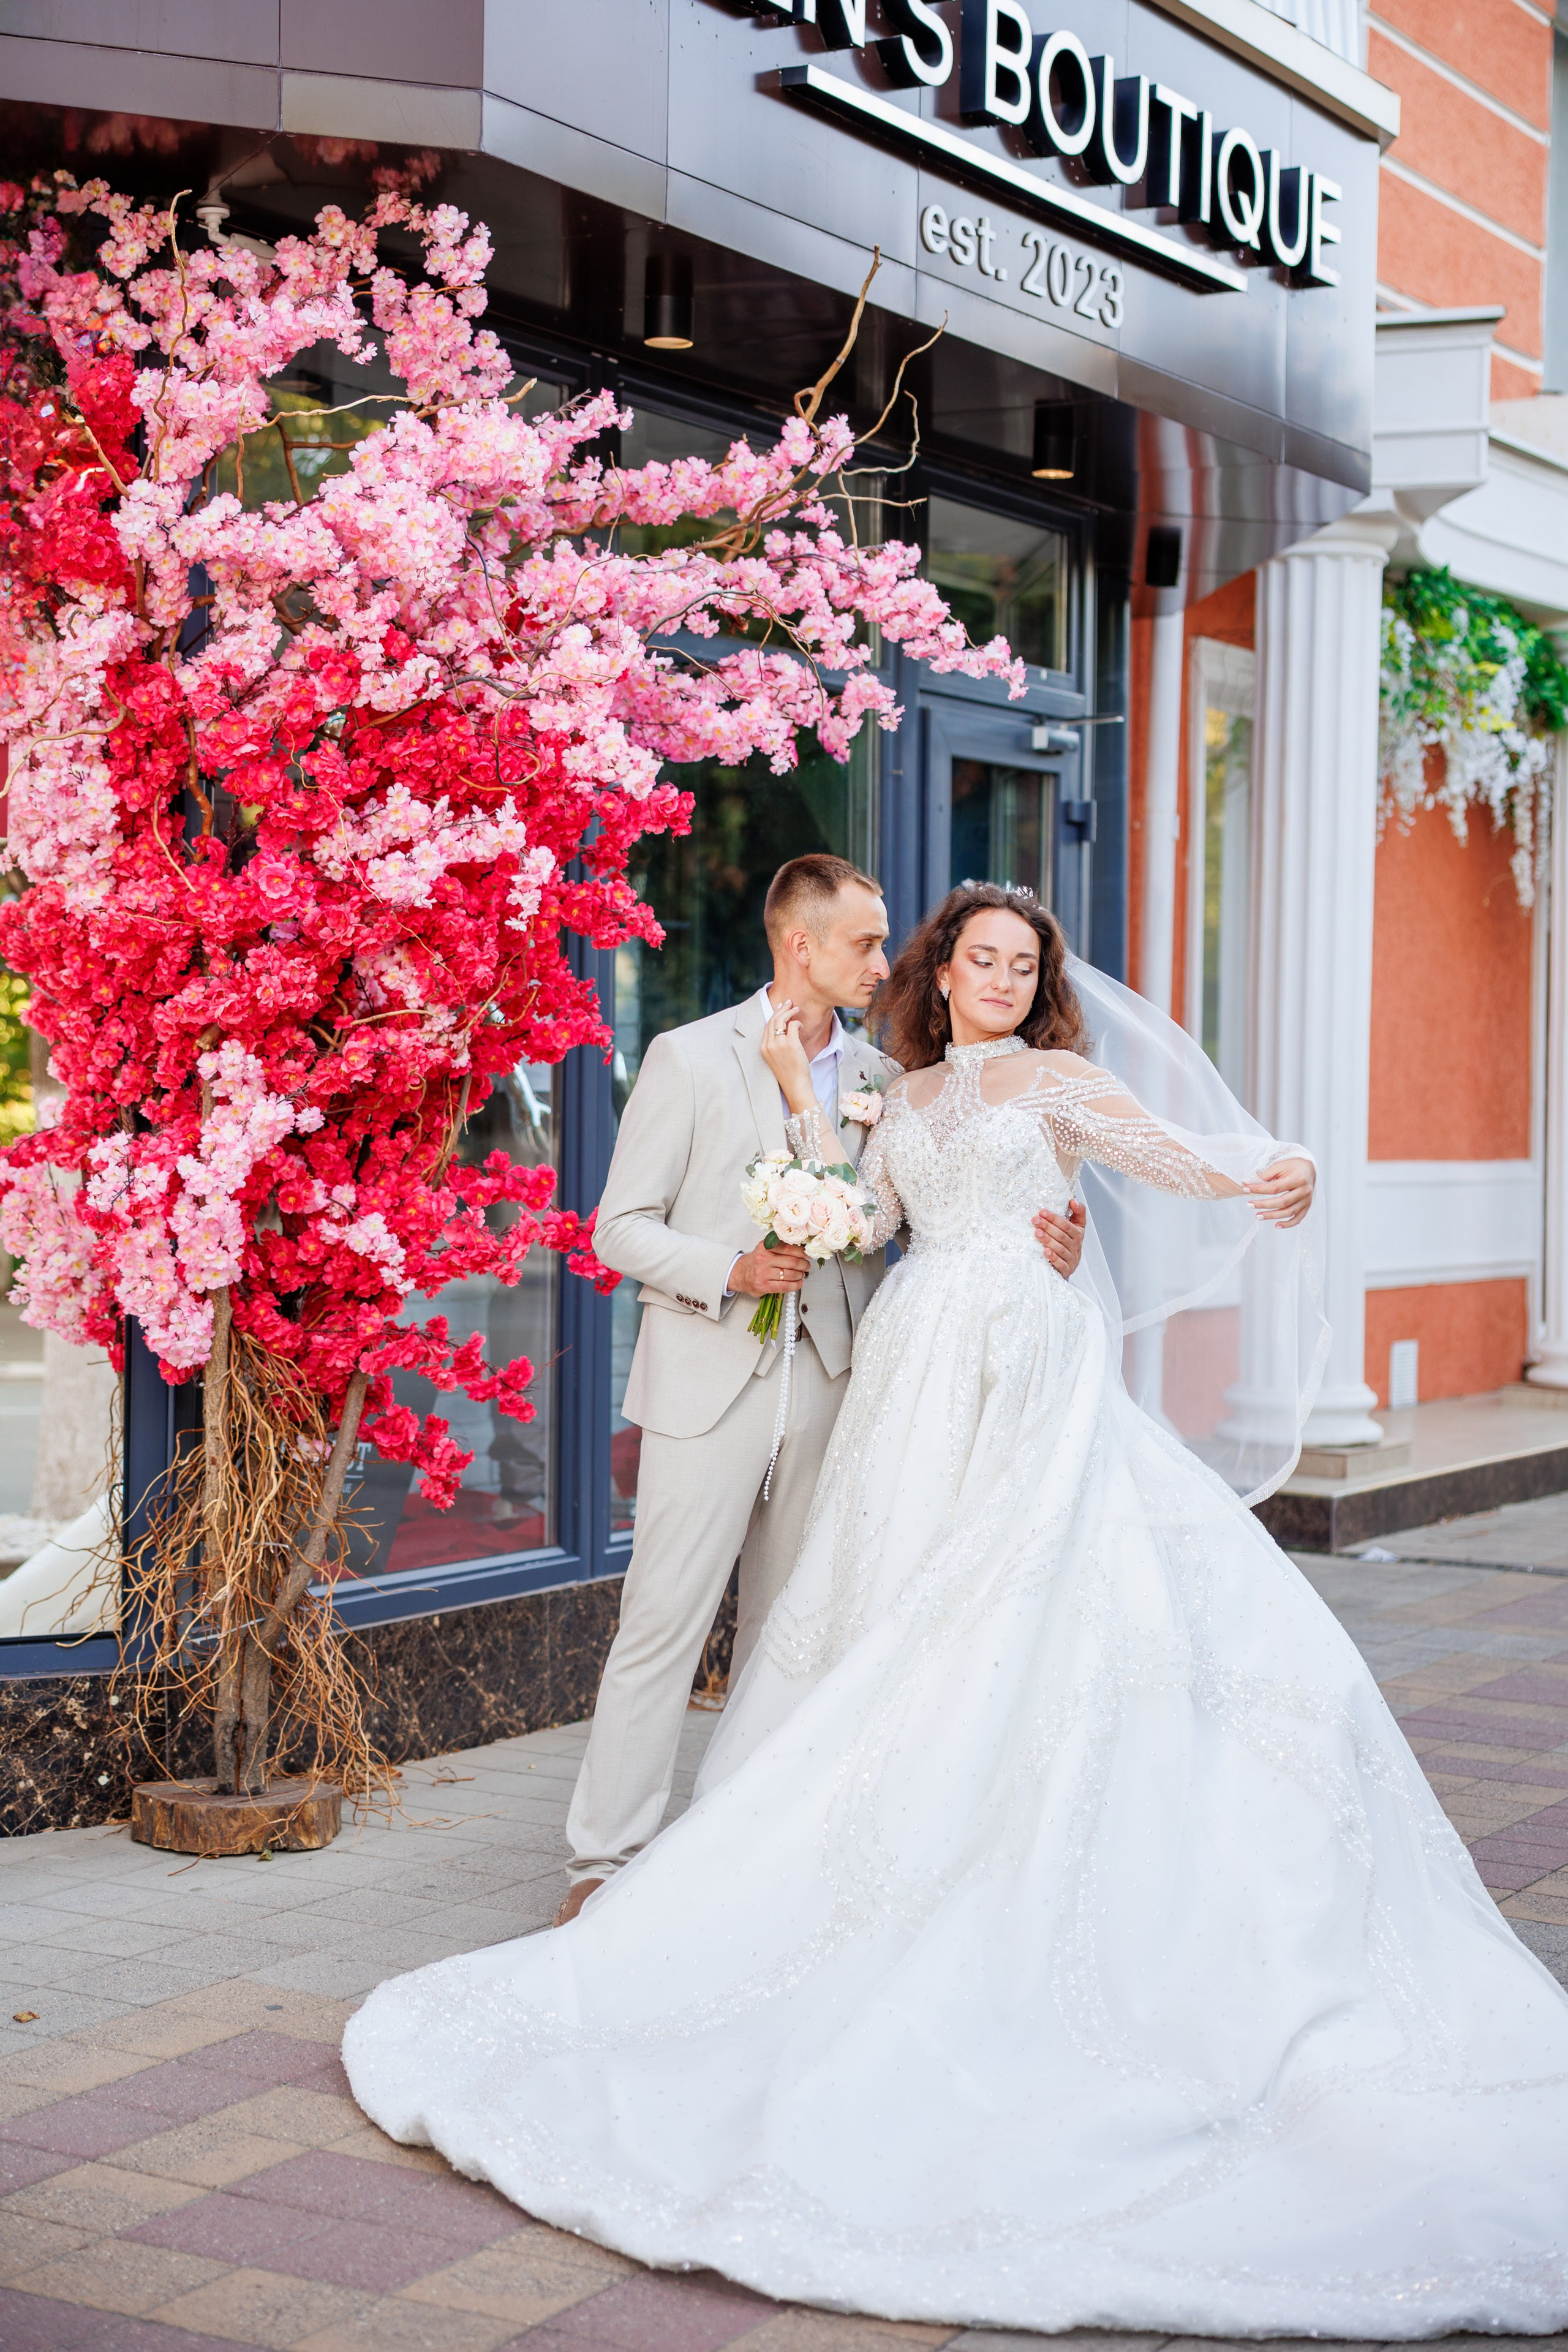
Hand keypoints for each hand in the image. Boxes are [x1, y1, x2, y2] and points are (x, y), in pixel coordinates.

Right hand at [728, 1236, 810, 1298]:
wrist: (741, 1274)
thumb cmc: (758, 1261)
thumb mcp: (766, 1248)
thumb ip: (781, 1246)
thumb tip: (803, 1248)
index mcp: (765, 1246)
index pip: (789, 1247)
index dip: (802, 1252)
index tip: (808, 1255)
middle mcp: (763, 1259)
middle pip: (792, 1262)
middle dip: (804, 1265)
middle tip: (807, 1266)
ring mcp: (762, 1273)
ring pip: (790, 1274)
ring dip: (800, 1275)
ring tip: (802, 1275)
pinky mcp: (763, 1286)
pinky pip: (785, 1286)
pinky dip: (796, 1285)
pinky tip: (799, 1283)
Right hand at [759, 997, 815, 1114]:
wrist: (795, 1086)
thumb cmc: (789, 1073)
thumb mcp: (777, 1058)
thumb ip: (778, 1044)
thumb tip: (786, 1028)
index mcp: (763, 1048)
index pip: (767, 1025)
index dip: (774, 1014)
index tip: (780, 1008)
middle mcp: (769, 1045)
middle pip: (772, 1020)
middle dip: (781, 1009)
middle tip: (789, 1003)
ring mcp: (779, 1044)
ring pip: (781, 1020)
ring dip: (789, 1012)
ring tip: (796, 1008)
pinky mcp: (791, 1044)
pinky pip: (793, 1025)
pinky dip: (798, 1023)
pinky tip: (801, 1026)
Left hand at [1034, 1197, 1085, 1276]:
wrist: (1070, 1264)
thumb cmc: (1069, 1242)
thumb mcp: (1076, 1226)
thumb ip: (1077, 1212)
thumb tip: (1073, 1200)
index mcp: (1078, 1234)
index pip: (1067, 1225)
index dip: (1055, 1218)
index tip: (1042, 1211)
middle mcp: (1076, 1246)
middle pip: (1062, 1236)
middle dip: (1048, 1226)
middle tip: (1035, 1220)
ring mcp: (1072, 1259)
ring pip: (1060, 1249)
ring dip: (1048, 1240)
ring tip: (1037, 1232)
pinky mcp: (1067, 1270)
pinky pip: (1060, 1264)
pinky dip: (1053, 1258)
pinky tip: (1045, 1252)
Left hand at [1244, 1156, 1314, 1228]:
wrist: (1308, 1168)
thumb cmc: (1292, 1166)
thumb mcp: (1279, 1166)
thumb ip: (1266, 1175)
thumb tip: (1248, 1183)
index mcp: (1298, 1179)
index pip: (1275, 1188)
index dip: (1259, 1189)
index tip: (1246, 1189)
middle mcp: (1305, 1191)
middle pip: (1282, 1202)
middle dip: (1264, 1205)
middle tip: (1249, 1205)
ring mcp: (1307, 1200)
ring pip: (1289, 1212)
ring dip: (1272, 1216)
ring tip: (1258, 1216)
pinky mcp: (1307, 1206)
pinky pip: (1298, 1218)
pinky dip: (1288, 1224)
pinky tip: (1276, 1225)